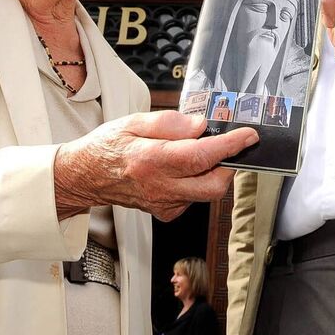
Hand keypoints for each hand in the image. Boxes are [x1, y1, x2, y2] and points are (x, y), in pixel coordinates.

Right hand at [52, 111, 258, 221]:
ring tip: (193, 153)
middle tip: (226, 145)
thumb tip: (200, 125)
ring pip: (207, 193)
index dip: (230, 145)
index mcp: (152, 160)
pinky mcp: (166, 213)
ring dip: (211, 172)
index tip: (248, 136)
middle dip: (229, 165)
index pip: (202, 155)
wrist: (86, 176)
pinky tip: (180, 170)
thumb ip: (170, 122)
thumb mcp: (134, 121)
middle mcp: (160, 187)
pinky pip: (194, 198)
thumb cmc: (108, 147)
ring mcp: (164, 204)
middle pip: (214, 185)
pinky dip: (197, 182)